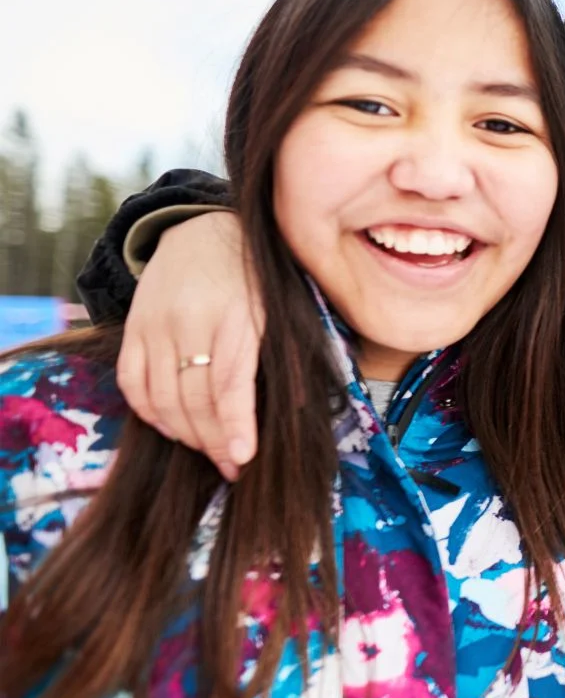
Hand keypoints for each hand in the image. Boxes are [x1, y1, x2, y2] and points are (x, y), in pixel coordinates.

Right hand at [115, 212, 262, 480]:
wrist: (202, 230)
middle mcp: (189, 320)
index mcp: (236, 315)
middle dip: (215, 442)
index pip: (229, 382)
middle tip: (235, 467)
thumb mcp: (281, 306)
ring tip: (212, 451)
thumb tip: (300, 410)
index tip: (243, 459)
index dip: (235, 425)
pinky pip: (132, 385)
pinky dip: (152, 415)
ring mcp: (154, 326)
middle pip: (193, 399)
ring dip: (186, 435)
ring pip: (161, 399)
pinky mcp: (132, 329)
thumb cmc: (257, 277)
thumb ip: (283, 352)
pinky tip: (175, 429)